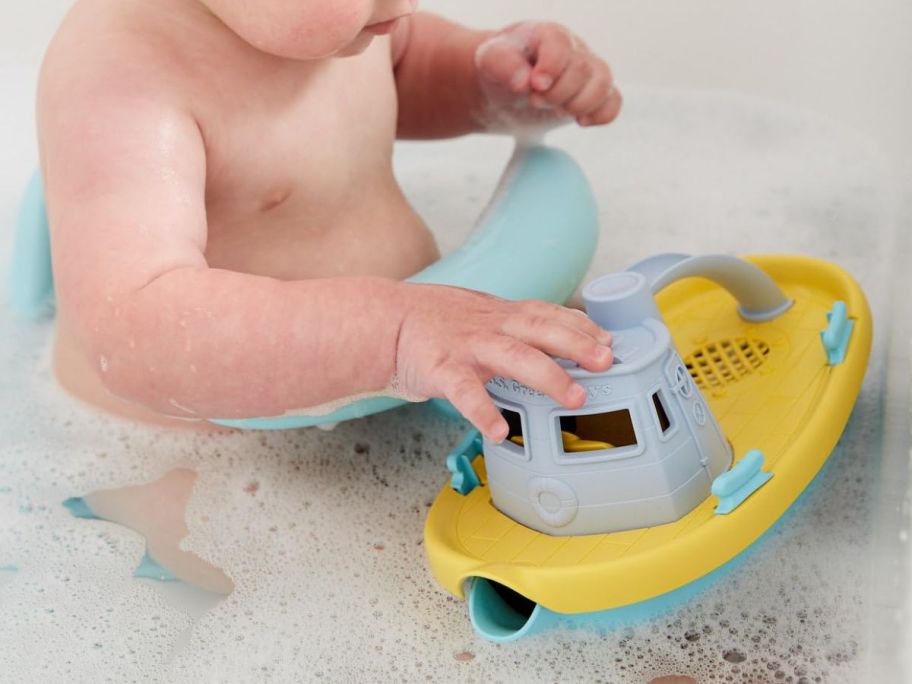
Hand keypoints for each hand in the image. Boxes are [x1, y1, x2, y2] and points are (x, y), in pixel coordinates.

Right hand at [393, 283, 613, 441]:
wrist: (385, 322)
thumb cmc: (435, 322)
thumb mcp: (480, 314)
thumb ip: (515, 325)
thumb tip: (556, 339)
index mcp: (501, 314)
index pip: (548, 313)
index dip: (580, 325)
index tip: (609, 339)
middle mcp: (490, 326)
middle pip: (541, 329)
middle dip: (577, 343)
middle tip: (607, 361)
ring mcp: (467, 346)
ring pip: (513, 356)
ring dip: (547, 375)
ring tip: (574, 397)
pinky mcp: (442, 369)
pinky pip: (465, 392)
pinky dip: (482, 411)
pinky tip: (498, 431)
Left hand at [474, 21, 621, 130]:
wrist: (507, 90)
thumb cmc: (501, 70)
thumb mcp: (491, 61)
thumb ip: (504, 64)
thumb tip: (525, 82)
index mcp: (548, 35)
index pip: (560, 45)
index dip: (550, 68)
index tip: (534, 86)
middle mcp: (574, 50)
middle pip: (582, 69)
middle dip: (558, 93)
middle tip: (535, 101)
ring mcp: (587, 73)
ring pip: (604, 83)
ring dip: (581, 104)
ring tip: (558, 112)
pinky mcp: (593, 96)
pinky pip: (613, 103)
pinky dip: (601, 115)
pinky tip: (579, 122)